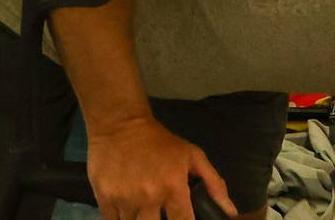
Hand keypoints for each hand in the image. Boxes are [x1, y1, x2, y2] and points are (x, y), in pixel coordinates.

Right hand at [84, 117, 234, 219]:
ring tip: (144, 212)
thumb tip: (230, 212)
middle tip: (158, 215)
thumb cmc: (159, 141)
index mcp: (173, 188)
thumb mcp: (192, 156)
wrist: (120, 123)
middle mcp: (149, 196)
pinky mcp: (104, 196)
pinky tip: (127, 213)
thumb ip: (214, 184)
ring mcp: (124, 198)